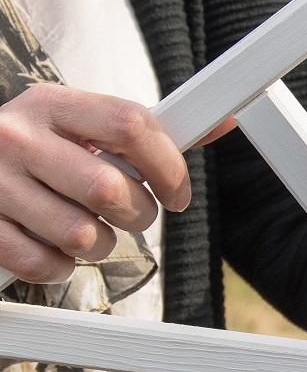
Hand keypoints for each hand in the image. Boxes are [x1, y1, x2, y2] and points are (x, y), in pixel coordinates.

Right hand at [0, 83, 191, 283]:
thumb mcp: (83, 128)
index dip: (168, 166)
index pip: (131, 124)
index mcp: (51, 104)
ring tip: (86, 228)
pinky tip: (55, 248)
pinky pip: (43, 264)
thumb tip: (220, 123)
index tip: (174, 192)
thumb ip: (144, 134)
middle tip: (129, 214)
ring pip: (81, 235)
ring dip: (99, 245)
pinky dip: (60, 267)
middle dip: (137, 214)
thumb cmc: (43, 153)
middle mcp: (17, 136)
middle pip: (109, 188)